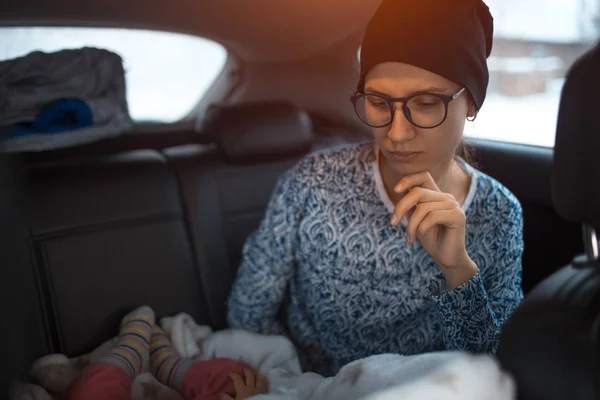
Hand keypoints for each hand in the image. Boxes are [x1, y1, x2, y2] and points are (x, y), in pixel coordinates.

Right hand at [219, 368, 268, 399]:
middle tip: (243, 368)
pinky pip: (265, 384)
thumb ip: (227, 398)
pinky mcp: (265, 393)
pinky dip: (263, 381)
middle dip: (246, 370)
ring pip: (259, 378)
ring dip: (256, 374)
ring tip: (254, 372)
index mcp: (243, 389)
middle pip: (250, 375)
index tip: (229, 373)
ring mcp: (260, 390)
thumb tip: (220, 392)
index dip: (233, 374)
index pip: (238, 379)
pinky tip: (262, 380)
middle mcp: (252, 387)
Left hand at [390, 171, 477, 288]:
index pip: (423, 176)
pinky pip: (432, 217)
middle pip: (418, 192)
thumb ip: (410, 206)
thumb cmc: (431, 240)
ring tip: (410, 238)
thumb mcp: (415, 220)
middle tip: (393, 223)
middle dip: (401, 207)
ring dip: (411, 225)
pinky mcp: (458, 216)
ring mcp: (453, 205)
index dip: (408, 179)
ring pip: (422, 207)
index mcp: (436, 196)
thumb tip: (399, 191)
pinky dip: (421, 228)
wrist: (446, 259)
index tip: (396, 190)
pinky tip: (420, 238)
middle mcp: (446, 197)